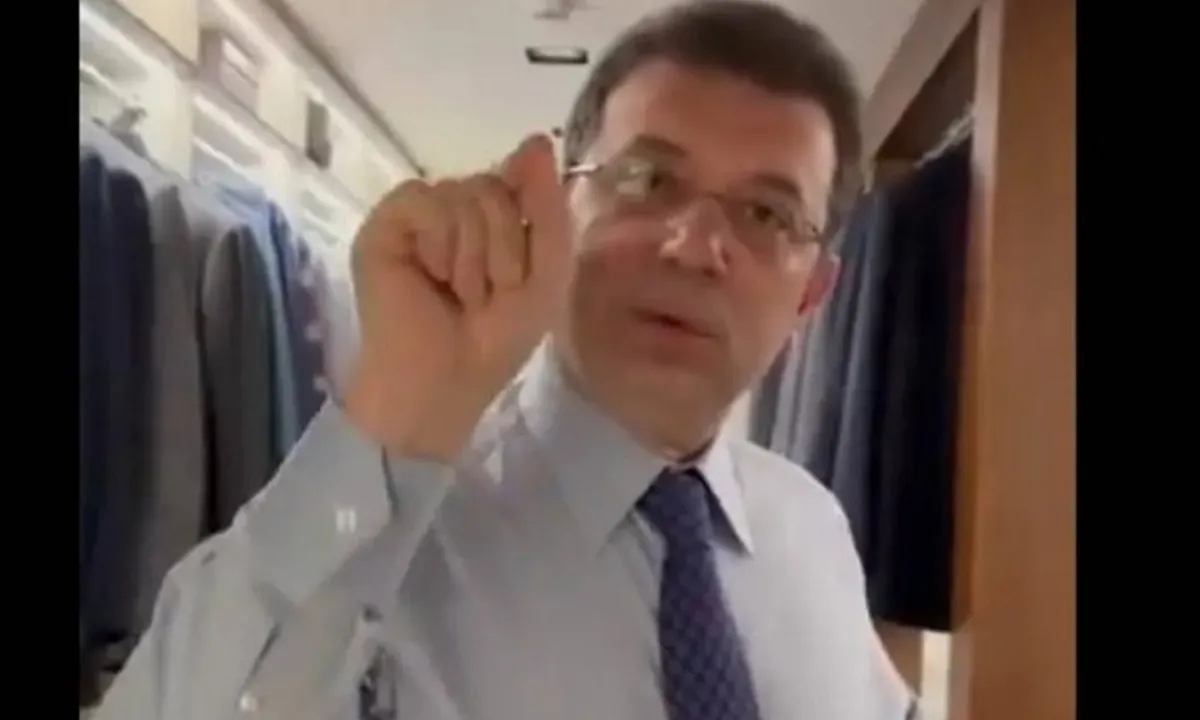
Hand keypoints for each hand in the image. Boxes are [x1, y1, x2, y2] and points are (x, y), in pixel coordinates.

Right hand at [343, 134, 568, 460]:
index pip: (521, 178)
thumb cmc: (496, 339)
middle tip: (487, 294)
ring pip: (466, 191)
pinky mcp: (386, 224)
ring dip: (476, 255)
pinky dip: (441, 243)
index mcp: (497, 221)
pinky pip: (427, 198)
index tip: (522, 261)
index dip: (529, 213)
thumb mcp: (546, 274)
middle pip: (495, 185)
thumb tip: (537, 140)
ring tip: (460, 294)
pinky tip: (433, 277)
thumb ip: (548, 207)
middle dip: (505, 248)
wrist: (445, 380)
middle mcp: (458, 210)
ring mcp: (420, 215)